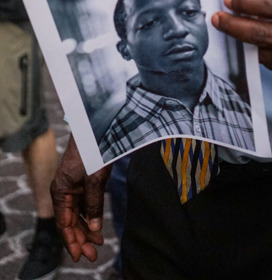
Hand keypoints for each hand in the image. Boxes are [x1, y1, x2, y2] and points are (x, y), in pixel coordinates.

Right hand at [50, 135, 110, 261]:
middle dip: (81, 239)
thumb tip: (96, 227)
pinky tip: (97, 228)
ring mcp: (73, 187)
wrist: (96, 129)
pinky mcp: (83, 183)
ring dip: (87, 230)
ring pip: (78, 215)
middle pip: (71, 222)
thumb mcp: (95, 179)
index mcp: (61, 191)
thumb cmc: (92, 151)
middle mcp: (64, 191)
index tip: (80, 256)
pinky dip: (91, 217)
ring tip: (97, 244)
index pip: (65, 223)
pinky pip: (84, 206)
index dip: (72, 241)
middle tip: (93, 254)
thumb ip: (94, 203)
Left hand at [212, 0, 271, 82]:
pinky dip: (264, 56)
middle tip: (218, 19)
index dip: (246, 4)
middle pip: (264, 34)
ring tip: (233, 32)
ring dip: (246, 43)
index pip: (271, 6)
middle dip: (235, 26)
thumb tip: (250, 4)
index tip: (229, 1)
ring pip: (267, 55)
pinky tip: (256, 45)